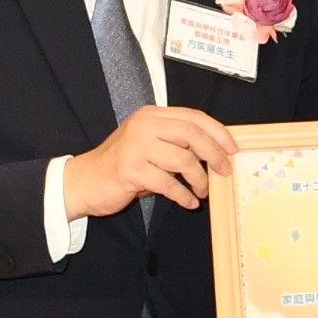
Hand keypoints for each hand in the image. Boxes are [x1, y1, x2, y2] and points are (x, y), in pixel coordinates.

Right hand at [63, 105, 239, 219]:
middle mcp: (144, 126)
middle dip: (215, 154)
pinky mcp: (131, 170)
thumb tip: (215, 152)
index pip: (193, 117)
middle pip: (192, 134)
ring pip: (183, 160)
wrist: (85, 180)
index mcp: (151, 115)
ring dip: (199, 179)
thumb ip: (175, 142)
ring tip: (202, 191)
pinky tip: (188, 202)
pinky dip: (183, 196)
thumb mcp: (148, 144)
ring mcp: (136, 147)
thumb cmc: (122, 165)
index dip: (217, 132)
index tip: (232, 148)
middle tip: (225, 171)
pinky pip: (169, 184)